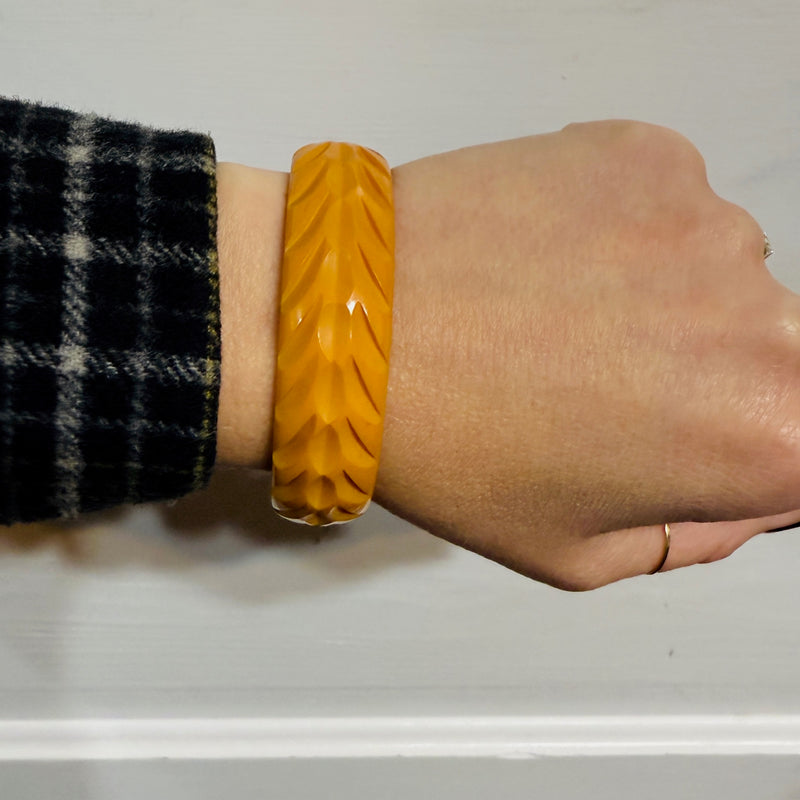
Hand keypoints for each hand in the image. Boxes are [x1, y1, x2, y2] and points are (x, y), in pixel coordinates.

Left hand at [373, 120, 799, 588]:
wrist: (351, 329)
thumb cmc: (448, 447)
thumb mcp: (579, 552)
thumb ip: (696, 531)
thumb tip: (750, 494)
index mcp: (767, 435)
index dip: (744, 446)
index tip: (689, 439)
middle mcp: (765, 319)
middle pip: (773, 353)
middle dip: (706, 375)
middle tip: (602, 382)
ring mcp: (706, 222)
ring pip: (718, 274)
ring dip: (662, 300)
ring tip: (557, 320)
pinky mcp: (649, 156)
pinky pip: (666, 208)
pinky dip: (623, 236)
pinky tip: (548, 265)